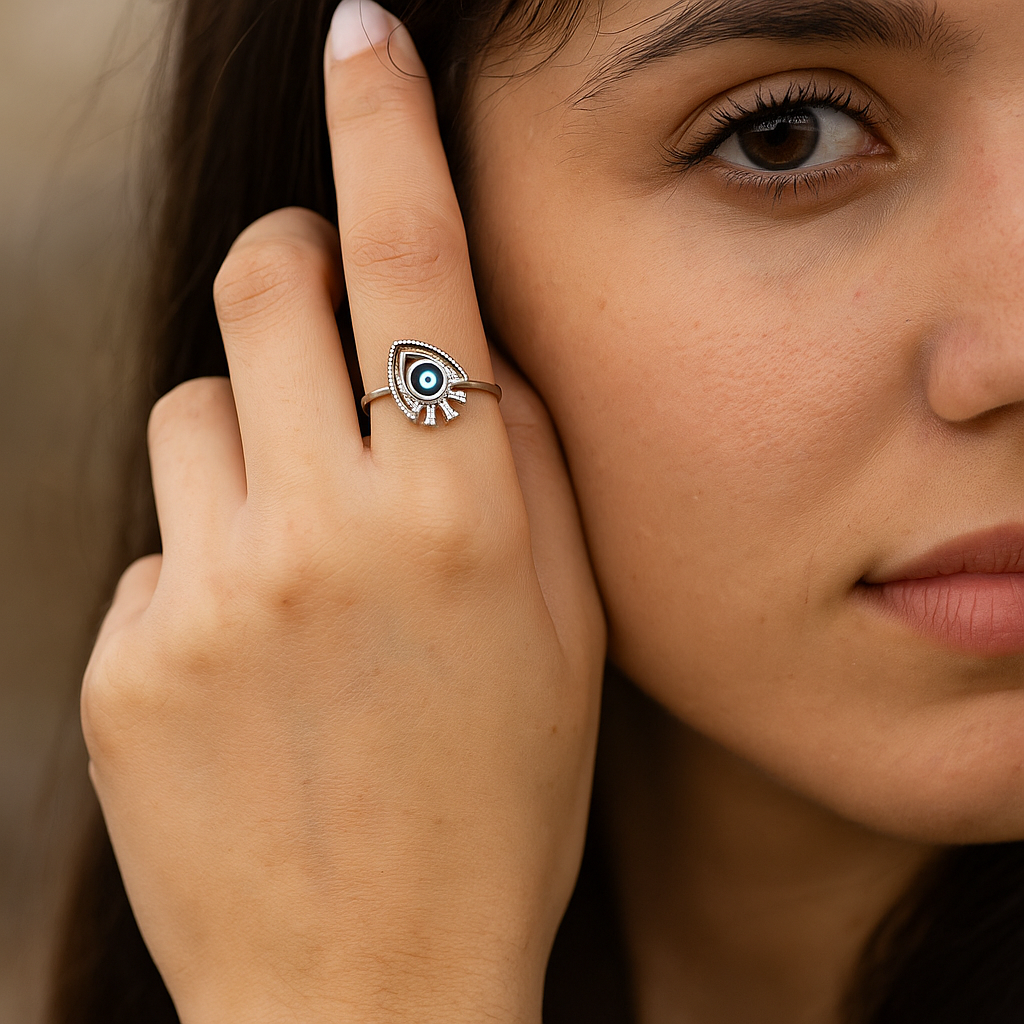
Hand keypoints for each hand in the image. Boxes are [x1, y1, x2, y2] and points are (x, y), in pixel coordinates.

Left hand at [80, 3, 604, 1021]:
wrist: (370, 980)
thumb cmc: (499, 804)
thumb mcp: (565, 630)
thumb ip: (524, 466)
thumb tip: (461, 345)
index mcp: (460, 514)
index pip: (411, 259)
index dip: (386, 125)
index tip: (366, 37)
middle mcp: (324, 528)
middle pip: (262, 281)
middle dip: (291, 264)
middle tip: (318, 303)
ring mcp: (205, 592)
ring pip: (190, 404)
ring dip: (243, 431)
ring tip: (295, 538)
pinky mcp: (124, 656)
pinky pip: (155, 537)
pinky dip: (204, 557)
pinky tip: (250, 649)